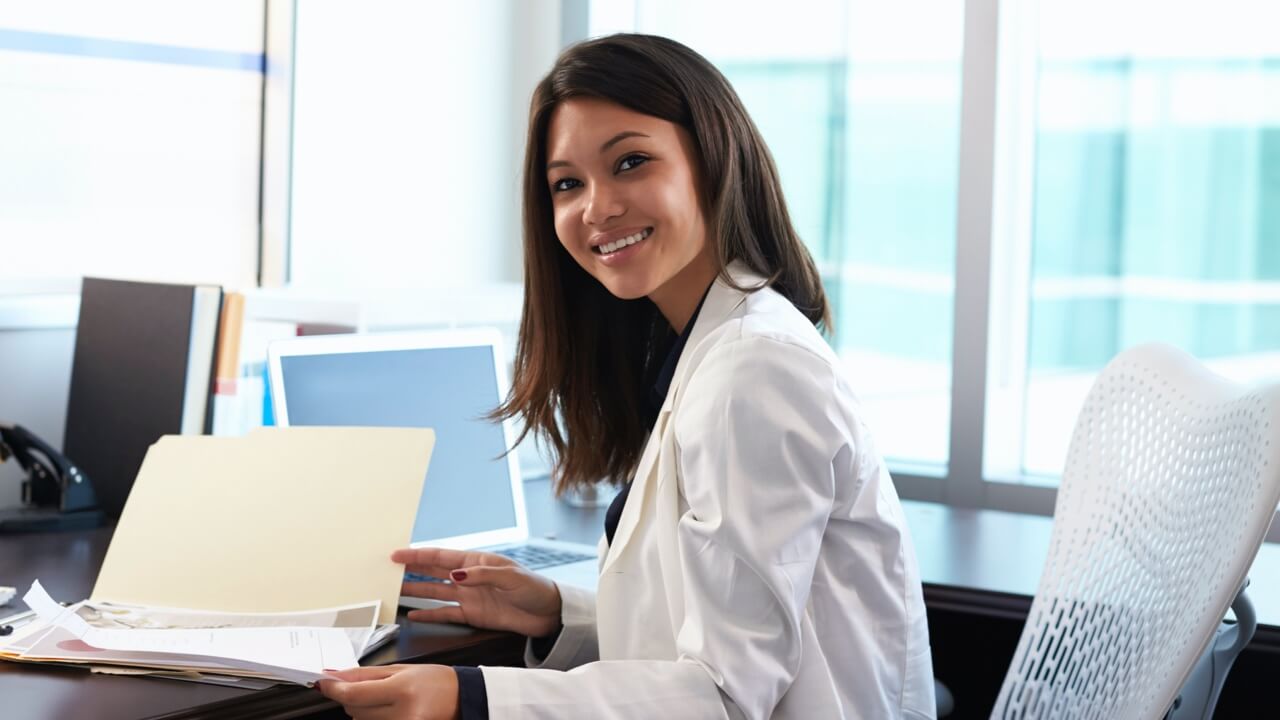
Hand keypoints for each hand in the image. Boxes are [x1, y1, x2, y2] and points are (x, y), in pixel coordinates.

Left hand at [318, 664, 457, 719]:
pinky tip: (387, 711)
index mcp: (402, 690)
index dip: (334, 689)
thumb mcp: (401, 670)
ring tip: (387, 700)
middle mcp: (402, 713)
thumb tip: (336, 676)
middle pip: (354, 710)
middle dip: (352, 698)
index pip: (354, 694)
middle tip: (371, 688)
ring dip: (364, 711)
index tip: (323, 683)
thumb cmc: (436, 681)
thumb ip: (365, 675)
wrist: (463, 698)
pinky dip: (373, 719)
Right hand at [395, 547, 561, 636]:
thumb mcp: (510, 576)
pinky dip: (430, 615)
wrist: (548, 613)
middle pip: (433, 572)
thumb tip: (454, 575)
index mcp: (476, 561)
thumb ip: (481, 575)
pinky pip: (446, 614)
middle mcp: (469, 577)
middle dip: (411, 570)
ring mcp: (469, 596)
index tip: (397, 554)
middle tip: (387, 571)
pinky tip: (414, 614)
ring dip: (415, 591)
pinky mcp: (473, 615)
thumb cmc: (533, 587)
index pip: (441, 557)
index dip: (418, 555)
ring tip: (394, 590)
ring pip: (435, 593)